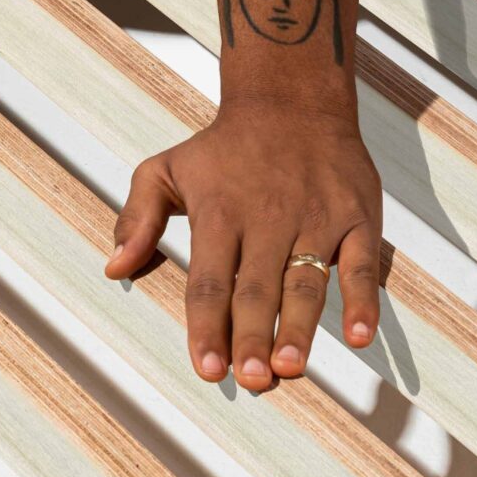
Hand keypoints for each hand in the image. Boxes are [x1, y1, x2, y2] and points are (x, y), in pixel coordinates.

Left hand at [104, 97, 381, 390]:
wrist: (294, 97)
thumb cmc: (226, 145)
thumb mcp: (166, 168)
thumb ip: (137, 218)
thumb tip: (114, 268)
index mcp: (220, 213)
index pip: (209, 281)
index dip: (207, 328)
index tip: (208, 369)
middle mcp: (268, 218)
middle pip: (257, 288)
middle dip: (253, 336)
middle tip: (250, 379)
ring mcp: (316, 219)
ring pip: (306, 281)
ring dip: (299, 327)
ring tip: (289, 367)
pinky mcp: (357, 217)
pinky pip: (361, 264)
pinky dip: (362, 301)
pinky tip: (358, 336)